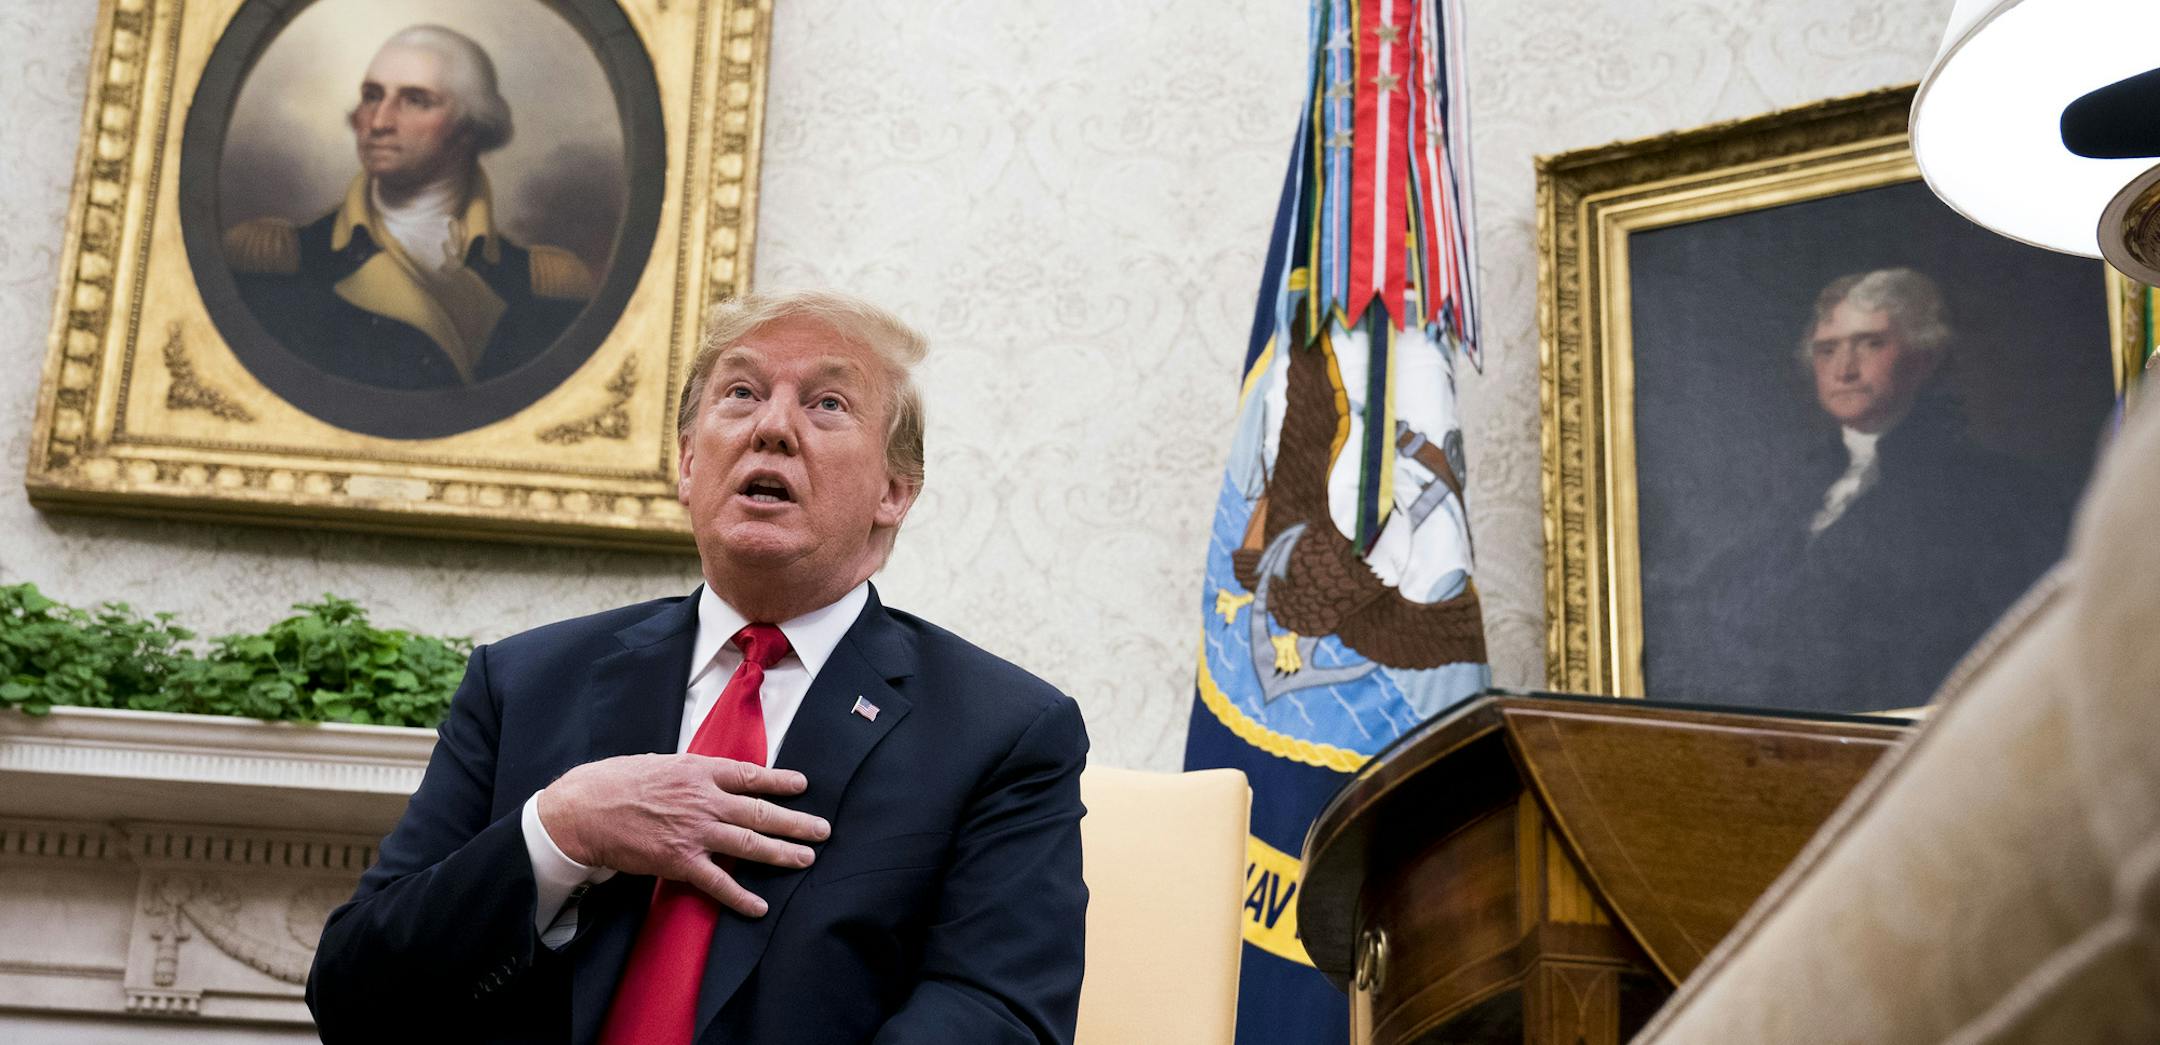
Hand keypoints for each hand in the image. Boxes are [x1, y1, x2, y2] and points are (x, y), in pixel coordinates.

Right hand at [537, 754, 829, 916]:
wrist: (583, 810)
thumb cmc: (615, 782)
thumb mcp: (660, 763)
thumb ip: (691, 772)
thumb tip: (712, 776)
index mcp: (699, 771)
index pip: (751, 775)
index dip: (780, 780)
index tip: (802, 785)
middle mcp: (705, 800)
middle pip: (761, 812)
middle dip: (796, 822)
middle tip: (822, 829)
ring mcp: (695, 832)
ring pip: (750, 844)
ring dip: (783, 853)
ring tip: (807, 858)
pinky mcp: (680, 862)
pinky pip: (718, 882)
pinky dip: (740, 897)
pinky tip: (759, 906)